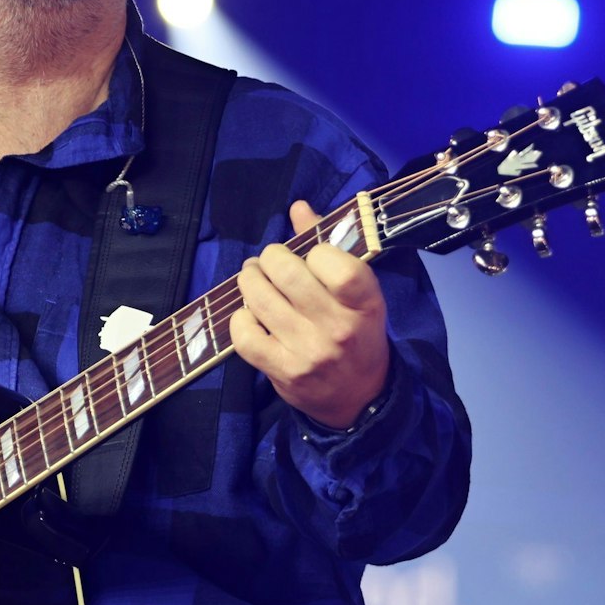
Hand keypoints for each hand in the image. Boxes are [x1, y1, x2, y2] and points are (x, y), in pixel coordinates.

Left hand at [228, 199, 390, 429]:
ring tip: (253, 277)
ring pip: (260, 299)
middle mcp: (338, 328)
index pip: (332, 259)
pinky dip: (240, 318)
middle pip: (286, 273)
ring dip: (249, 280)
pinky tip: (249, 313)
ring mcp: (308, 352)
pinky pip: (244, 334)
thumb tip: (297, 206)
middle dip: (269, 258)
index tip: (310, 256)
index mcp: (365, 303)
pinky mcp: (283, 372)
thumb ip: (329, 246)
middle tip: (268, 261)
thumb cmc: (357, 333)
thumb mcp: (357, 293)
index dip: (313, 249)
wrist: (359, 398)